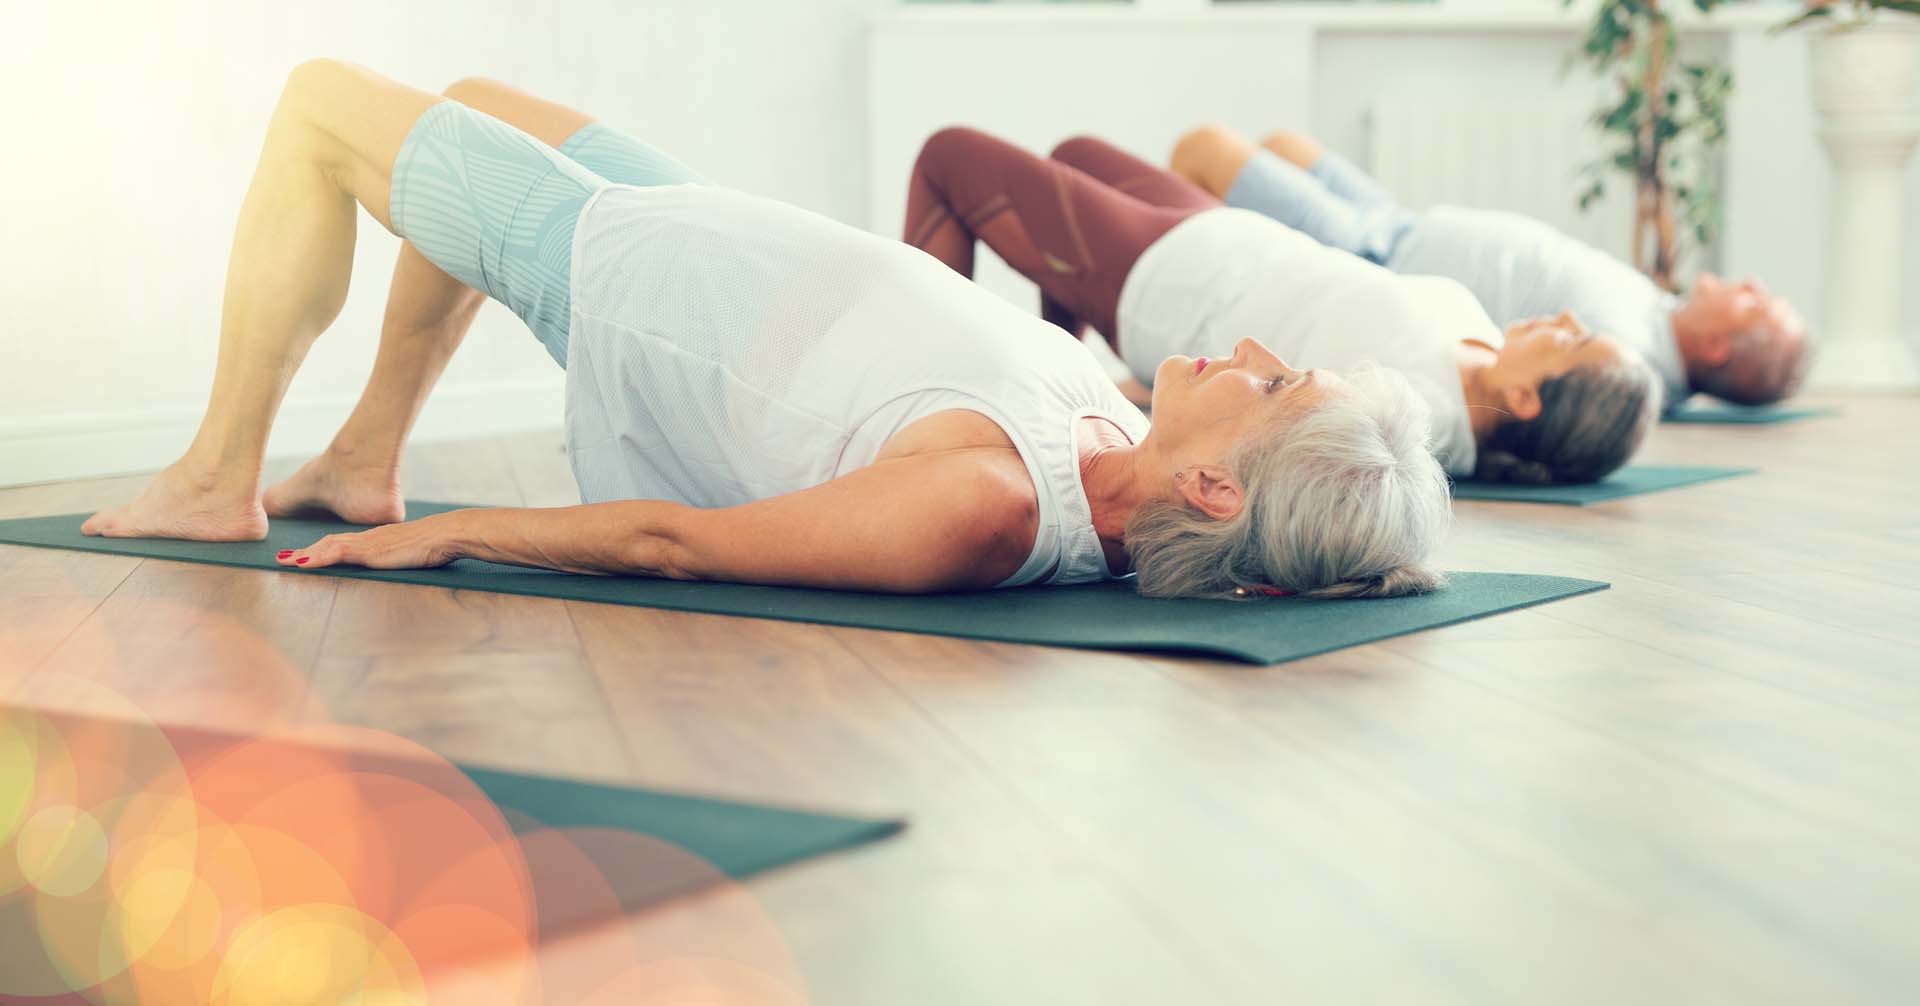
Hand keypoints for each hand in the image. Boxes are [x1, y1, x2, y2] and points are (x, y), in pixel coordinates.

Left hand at [276, 512, 464, 569]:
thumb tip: (398, 562)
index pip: (341, 543)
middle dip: (305, 551)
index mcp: (376, 539)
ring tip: (285, 561)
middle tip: (282, 558)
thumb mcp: (412, 553)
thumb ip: (399, 556)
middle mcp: (367, 538)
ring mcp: (367, 543)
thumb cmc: (435, 546)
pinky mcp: (370, 551)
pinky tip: (304, 563)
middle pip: (328, 543)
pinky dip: (318, 557)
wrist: (444, 534)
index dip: (320, 548)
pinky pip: (338, 553)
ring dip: (305, 554)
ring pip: (328, 547)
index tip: (304, 554)